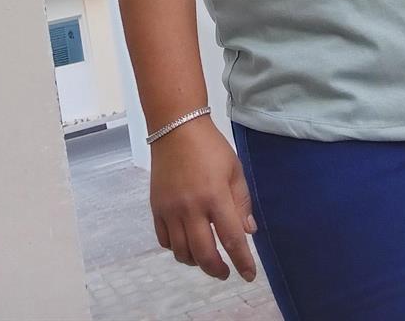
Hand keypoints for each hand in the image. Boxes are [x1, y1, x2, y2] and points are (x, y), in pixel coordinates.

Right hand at [149, 115, 258, 281]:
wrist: (176, 128)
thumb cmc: (210, 146)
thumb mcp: (234, 169)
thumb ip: (242, 202)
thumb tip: (248, 232)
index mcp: (215, 196)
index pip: (232, 239)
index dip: (242, 262)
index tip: (249, 275)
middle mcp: (191, 208)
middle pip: (204, 254)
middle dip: (217, 270)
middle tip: (226, 272)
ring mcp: (170, 210)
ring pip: (182, 252)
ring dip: (196, 262)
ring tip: (206, 257)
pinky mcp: (156, 208)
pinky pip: (164, 241)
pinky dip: (177, 249)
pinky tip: (186, 244)